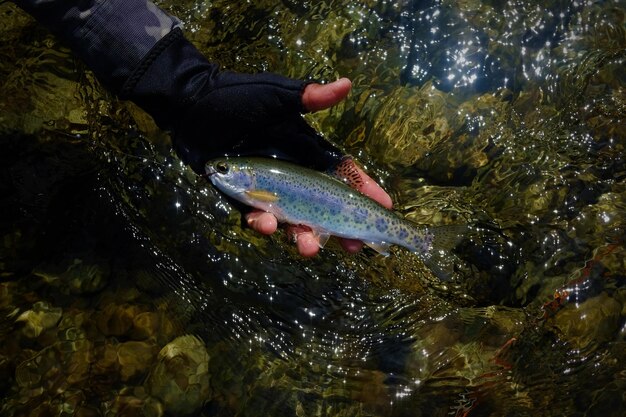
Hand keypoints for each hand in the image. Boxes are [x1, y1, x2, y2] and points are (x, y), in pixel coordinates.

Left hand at [245, 78, 392, 256]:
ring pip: (294, 222)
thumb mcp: (277, 97)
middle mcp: (293, 175)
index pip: (343, 175)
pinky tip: (266, 224)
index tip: (385, 208)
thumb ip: (309, 97)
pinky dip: (263, 225)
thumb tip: (348, 83)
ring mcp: (269, 191)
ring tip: (309, 247)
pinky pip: (258, 220)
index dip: (364, 191)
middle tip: (355, 246)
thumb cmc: (238, 98)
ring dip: (304, 237)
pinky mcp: (243, 200)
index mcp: (307, 153)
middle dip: (341, 228)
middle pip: (324, 208)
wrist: (191, 106)